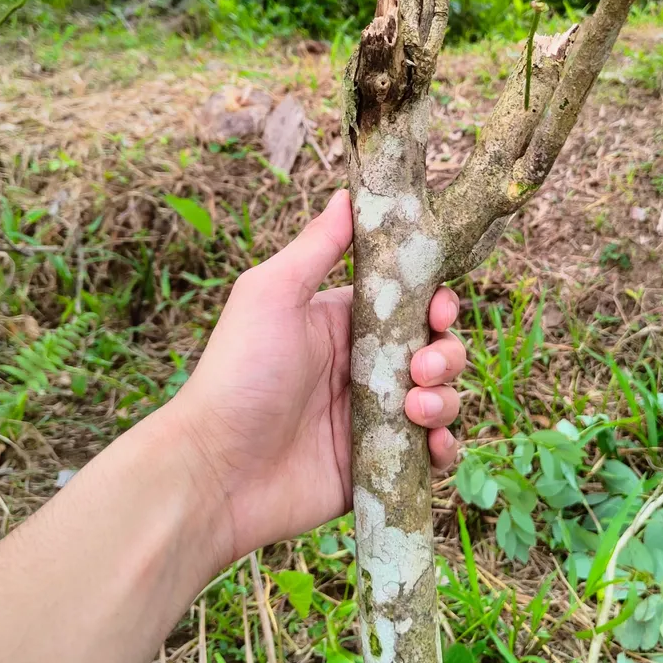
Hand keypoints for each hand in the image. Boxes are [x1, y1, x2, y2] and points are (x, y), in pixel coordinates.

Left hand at [166, 190, 465, 565]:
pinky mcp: (378, 465)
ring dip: (445, 399)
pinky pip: (431, 454)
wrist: (215, 470)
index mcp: (344, 323)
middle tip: (421, 366)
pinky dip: (444, 448)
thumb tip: (349, 192)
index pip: (412, 302)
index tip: (438, 310)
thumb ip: (317, 246)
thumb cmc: (237, 373)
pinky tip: (430, 445)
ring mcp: (373, 419)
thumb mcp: (272, 294)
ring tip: (414, 408)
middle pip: (436, 349)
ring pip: (442, 399)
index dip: (437, 302)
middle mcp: (364, 368)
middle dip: (447, 354)